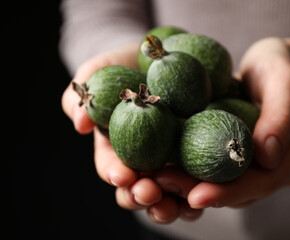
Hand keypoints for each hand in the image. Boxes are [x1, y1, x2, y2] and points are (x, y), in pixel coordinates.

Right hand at [61, 42, 202, 222]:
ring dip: (172, 203)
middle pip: (140, 188)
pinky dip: (203, 188)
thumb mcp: (98, 71)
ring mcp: (173, 160)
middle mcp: (145, 159)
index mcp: (118, 147)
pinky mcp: (201, 153)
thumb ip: (81, 93)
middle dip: (141, 196)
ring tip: (176, 204)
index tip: (121, 175)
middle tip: (149, 194)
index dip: (115, 174)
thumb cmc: (125, 63)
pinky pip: (202, 178)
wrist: (165, 53)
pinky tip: (208, 190)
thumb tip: (80, 123)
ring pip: (171, 192)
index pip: (113, 168)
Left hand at [153, 37, 289, 210]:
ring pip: (230, 185)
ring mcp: (264, 164)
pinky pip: (223, 169)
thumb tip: (267, 156)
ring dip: (195, 186)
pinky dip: (198, 171)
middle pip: (243, 190)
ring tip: (161, 181)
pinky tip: (172, 166)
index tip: (196, 197)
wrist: (278, 64)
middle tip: (165, 187)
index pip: (265, 180)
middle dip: (203, 193)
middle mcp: (283, 166)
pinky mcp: (246, 156)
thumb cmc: (283, 65)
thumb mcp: (286, 79)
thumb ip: (281, 115)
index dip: (230, 191)